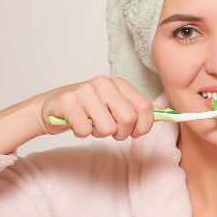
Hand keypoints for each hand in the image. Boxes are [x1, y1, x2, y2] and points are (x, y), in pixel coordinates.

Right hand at [39, 76, 154, 140]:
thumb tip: (163, 113)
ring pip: (107, 128)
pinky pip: (85, 131)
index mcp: (118, 83)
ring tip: (91, 124)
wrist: (53, 106)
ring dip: (99, 134)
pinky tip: (76, 123)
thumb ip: (137, 108)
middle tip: (110, 130)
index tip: (135, 133)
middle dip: (121, 133)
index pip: (144, 107)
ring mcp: (84, 91)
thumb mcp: (115, 104)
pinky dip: (82, 133)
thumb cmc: (88, 108)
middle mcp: (103, 83)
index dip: (144, 126)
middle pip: (128, 119)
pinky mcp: (68, 102)